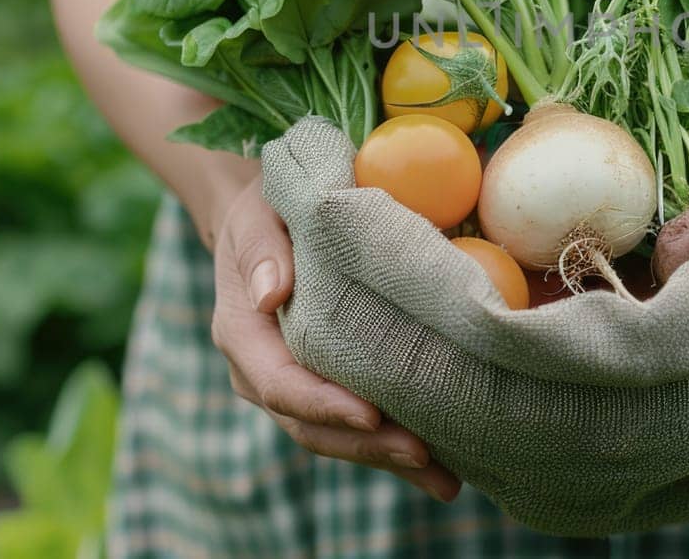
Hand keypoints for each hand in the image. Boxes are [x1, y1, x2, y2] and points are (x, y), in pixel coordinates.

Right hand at [209, 178, 461, 502]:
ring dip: (387, 460)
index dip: (325, 405)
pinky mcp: (324, 389)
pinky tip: (442, 464)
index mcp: (243, 334)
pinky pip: (355, 427)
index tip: (371, 416)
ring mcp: (293, 387)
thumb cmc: (267, 210)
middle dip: (368, 447)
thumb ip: (262, 248)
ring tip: (445, 478)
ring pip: (336, 438)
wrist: (265, 223)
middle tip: (425, 456)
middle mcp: (261, 373)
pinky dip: (393, 447)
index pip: (281, 383)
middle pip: (311, 426)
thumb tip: (270, 292)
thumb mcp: (258, 214)